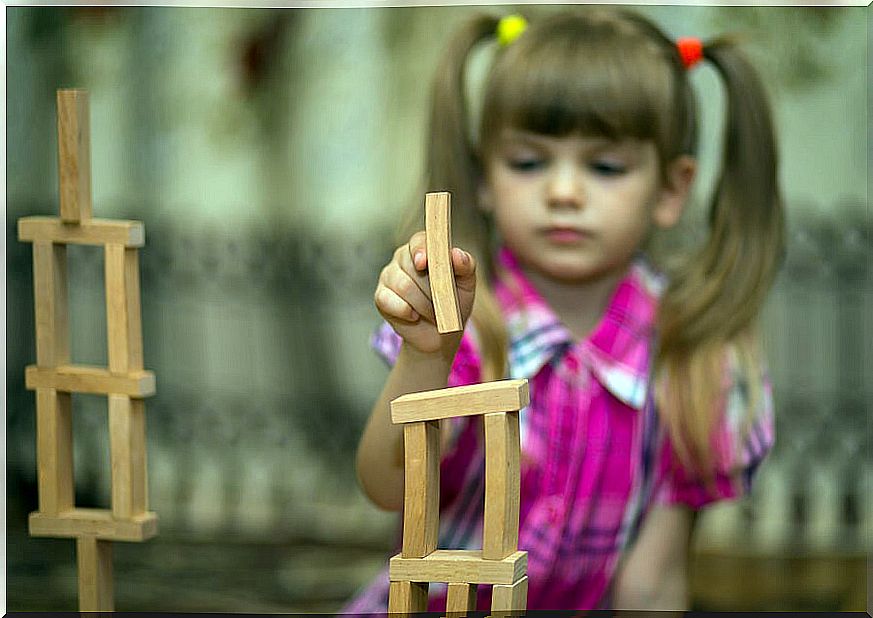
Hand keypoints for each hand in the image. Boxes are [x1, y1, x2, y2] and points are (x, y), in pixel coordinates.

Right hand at [374, 231, 476, 355]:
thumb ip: (465, 265)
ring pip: (404, 286)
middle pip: (411, 266)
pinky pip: (389, 301)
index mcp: (424, 248)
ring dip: (423, 304)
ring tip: (433, 313)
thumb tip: (456, 254)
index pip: (419, 241)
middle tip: (443, 302)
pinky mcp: (381, 296)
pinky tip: (414, 316)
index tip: (424, 263)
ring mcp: (389, 276)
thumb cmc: (454, 302)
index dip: (421, 250)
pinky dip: (405, 311)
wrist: (441, 332)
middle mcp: (403, 258)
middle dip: (431, 288)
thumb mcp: (466, 284)